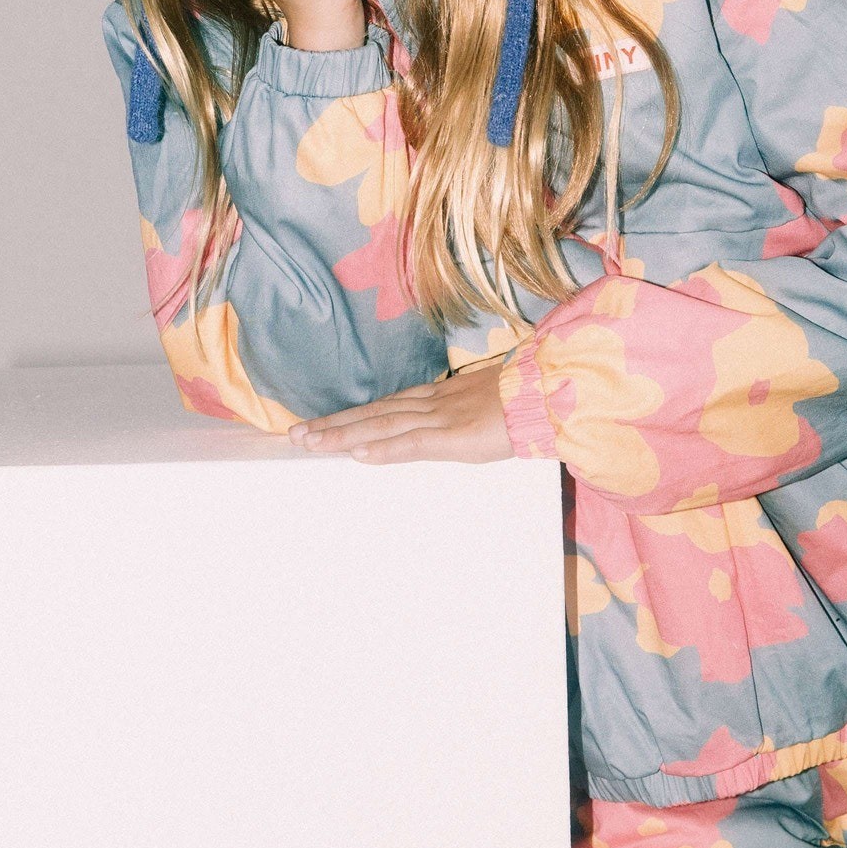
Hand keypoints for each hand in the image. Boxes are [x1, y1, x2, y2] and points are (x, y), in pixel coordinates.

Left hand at [288, 361, 515, 464]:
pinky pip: (413, 444)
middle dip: (333, 425)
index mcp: (439, 397)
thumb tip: (447, 426)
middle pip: (372, 414)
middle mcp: (431, 403)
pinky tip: (358, 455)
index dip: (351, 416)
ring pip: (382, 427)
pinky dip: (384, 449)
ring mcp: (441, 418)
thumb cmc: (526, 401)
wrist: (552, 393)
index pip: (385, 407)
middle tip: (295, 435)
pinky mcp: (455, 436)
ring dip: (343, 436)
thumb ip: (459, 416)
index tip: (321, 423)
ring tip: (309, 443)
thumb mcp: (485, 407)